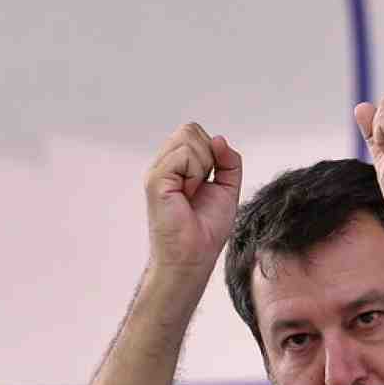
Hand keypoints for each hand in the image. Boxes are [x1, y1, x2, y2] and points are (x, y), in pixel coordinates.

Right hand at [143, 122, 242, 281]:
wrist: (195, 254)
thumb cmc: (206, 229)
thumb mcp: (227, 188)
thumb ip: (228, 161)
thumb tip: (219, 139)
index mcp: (178, 165)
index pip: (196, 133)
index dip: (212, 152)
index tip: (209, 181)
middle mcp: (165, 164)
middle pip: (191, 130)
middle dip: (208, 157)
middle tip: (200, 187)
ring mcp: (158, 170)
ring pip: (189, 138)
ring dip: (202, 167)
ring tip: (192, 192)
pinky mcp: (155, 178)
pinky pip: (185, 154)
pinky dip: (196, 174)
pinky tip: (187, 193)